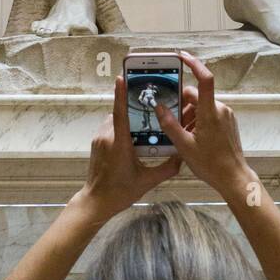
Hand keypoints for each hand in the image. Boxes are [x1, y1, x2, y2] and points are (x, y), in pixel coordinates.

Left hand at [75, 76, 181, 218]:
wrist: (96, 202)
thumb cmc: (120, 192)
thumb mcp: (147, 181)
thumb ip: (167, 168)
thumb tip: (182, 157)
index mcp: (119, 143)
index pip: (120, 113)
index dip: (121, 94)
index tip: (122, 77)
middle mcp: (107, 137)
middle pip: (122, 114)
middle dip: (135, 108)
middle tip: (150, 103)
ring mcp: (100, 139)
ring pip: (115, 120)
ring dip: (128, 119)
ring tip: (144, 122)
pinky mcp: (97, 142)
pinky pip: (110, 127)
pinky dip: (121, 127)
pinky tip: (133, 135)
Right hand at [153, 51, 252, 198]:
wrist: (233, 178)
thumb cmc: (210, 164)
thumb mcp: (184, 146)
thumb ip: (170, 124)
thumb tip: (159, 106)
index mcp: (210, 112)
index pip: (204, 79)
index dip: (193, 64)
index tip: (181, 56)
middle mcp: (220, 109)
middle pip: (196, 96)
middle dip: (181, 104)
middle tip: (171, 121)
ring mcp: (225, 115)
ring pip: (201, 106)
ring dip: (188, 115)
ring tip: (181, 135)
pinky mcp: (227, 122)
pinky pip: (209, 114)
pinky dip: (197, 120)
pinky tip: (191, 137)